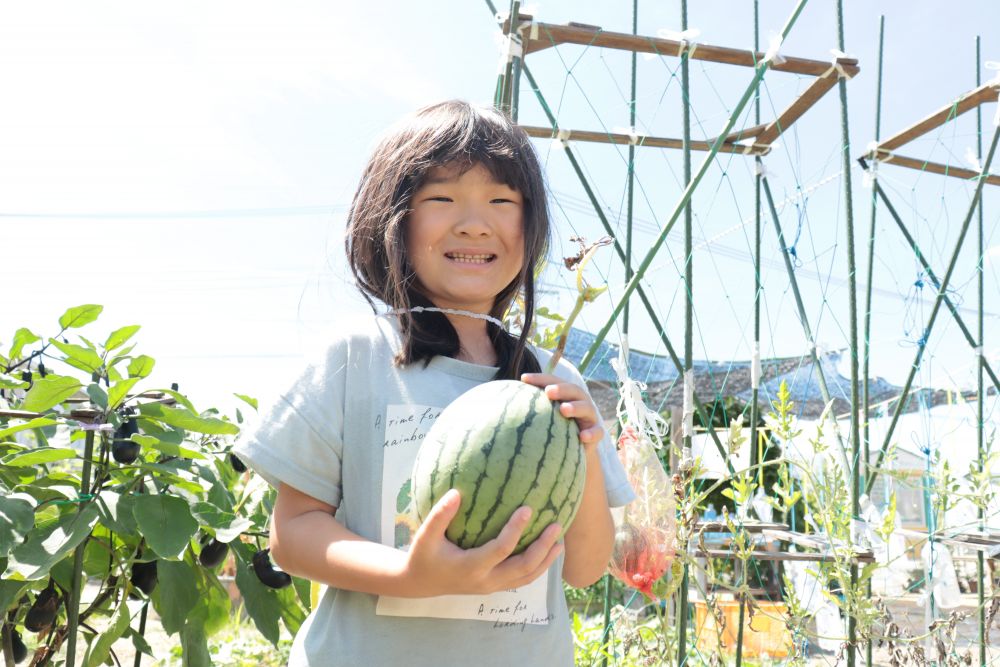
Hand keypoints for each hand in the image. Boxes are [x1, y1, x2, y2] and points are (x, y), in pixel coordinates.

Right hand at [403, 489, 563, 596]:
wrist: (419, 583)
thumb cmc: (423, 555)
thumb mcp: (425, 535)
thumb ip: (440, 515)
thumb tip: (456, 492)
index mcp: (471, 567)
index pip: (501, 549)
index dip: (516, 530)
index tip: (528, 509)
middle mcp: (485, 581)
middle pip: (523, 568)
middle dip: (543, 548)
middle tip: (557, 526)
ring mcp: (491, 587)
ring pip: (526, 578)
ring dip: (546, 561)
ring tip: (561, 542)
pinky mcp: (494, 587)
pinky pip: (521, 579)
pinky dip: (537, 567)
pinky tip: (546, 551)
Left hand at [520, 372, 604, 449]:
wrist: (574, 451)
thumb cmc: (552, 430)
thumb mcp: (541, 419)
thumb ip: (527, 409)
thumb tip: (494, 404)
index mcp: (564, 395)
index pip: (552, 382)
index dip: (539, 379)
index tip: (523, 379)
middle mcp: (578, 401)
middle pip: (572, 390)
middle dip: (560, 389)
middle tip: (548, 392)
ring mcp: (589, 417)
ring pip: (586, 407)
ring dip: (576, 407)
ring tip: (564, 410)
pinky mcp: (595, 433)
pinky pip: (596, 432)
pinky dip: (591, 433)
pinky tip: (581, 437)